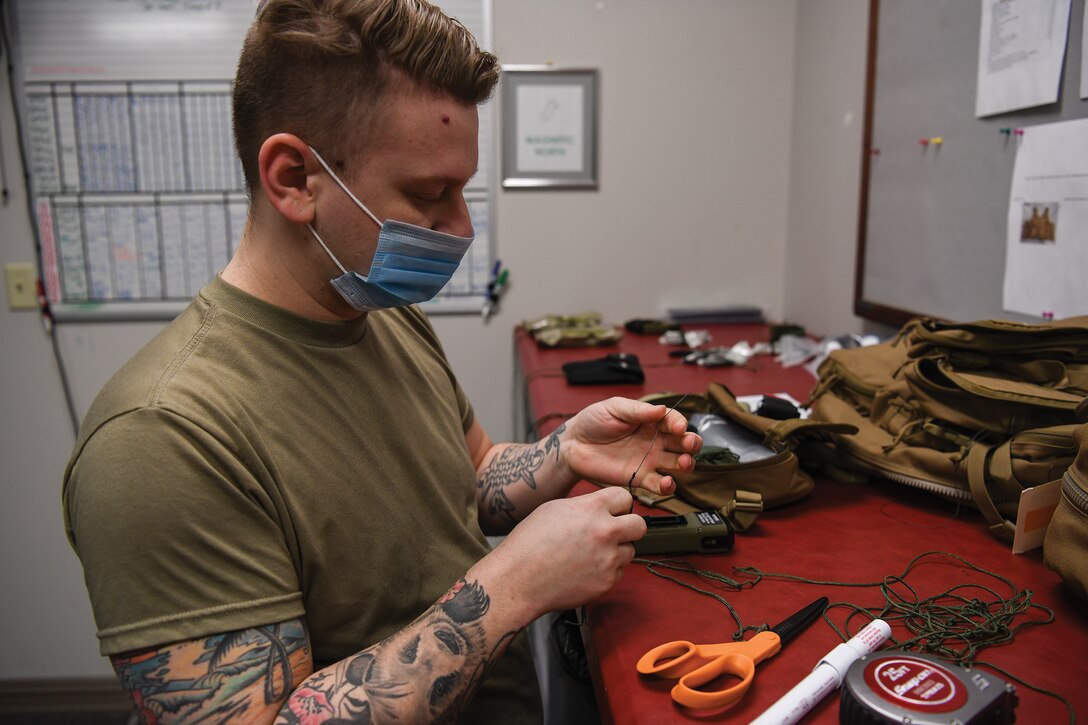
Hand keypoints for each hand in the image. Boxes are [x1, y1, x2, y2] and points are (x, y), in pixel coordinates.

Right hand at [484, 487, 646, 617]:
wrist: (518, 579)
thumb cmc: (530, 542)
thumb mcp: (555, 509)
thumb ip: (586, 506)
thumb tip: (604, 507)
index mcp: (592, 509)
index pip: (626, 498)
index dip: (617, 505)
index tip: (611, 512)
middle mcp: (605, 532)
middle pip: (639, 525)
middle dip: (628, 527)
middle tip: (612, 533)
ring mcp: (608, 559)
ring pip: (630, 551)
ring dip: (616, 551)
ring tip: (589, 554)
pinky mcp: (607, 583)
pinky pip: (618, 572)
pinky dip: (606, 571)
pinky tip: (584, 570)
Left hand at [556, 397, 701, 495]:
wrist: (573, 445)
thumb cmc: (593, 421)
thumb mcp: (614, 408)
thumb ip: (638, 411)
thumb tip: (661, 410)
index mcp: (650, 420)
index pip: (673, 421)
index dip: (680, 423)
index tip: (679, 427)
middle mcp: (654, 440)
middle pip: (682, 443)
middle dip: (691, 444)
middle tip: (689, 445)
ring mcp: (648, 460)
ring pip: (677, 464)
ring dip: (686, 464)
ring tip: (683, 463)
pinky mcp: (638, 478)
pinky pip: (658, 484)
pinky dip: (667, 486)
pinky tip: (667, 483)